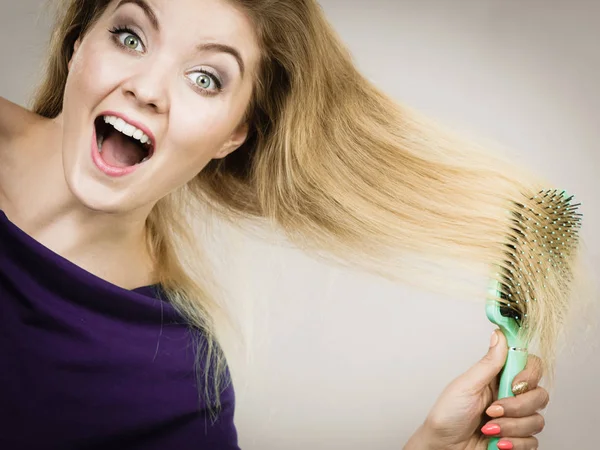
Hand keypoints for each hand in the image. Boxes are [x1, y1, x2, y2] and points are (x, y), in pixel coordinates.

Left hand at [405, 330, 548, 449]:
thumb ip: (488, 363)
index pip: (529, 367)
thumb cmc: (447, 415)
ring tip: (488, 429)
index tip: (515, 383)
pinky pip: (532, 441)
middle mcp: (509, 396)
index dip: (529, 375)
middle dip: (516, 406)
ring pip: (536, 420)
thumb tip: (499, 334)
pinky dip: (513, 443)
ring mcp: (514, 419)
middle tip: (492, 410)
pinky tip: (496, 442)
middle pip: (539, 395)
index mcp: (497, 378)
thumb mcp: (466, 385)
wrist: (443, 447)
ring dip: (510, 427)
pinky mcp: (517, 440)